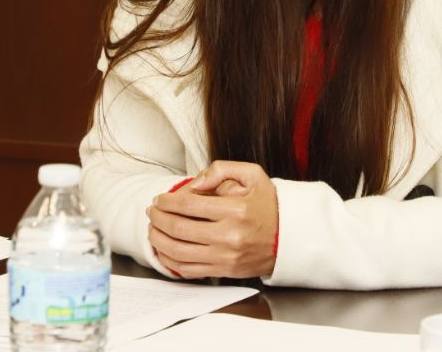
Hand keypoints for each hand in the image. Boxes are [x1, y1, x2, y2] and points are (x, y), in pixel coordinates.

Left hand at [147, 160, 277, 278]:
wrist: (289, 237)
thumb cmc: (268, 204)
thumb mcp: (252, 175)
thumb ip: (221, 170)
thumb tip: (193, 184)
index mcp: (236, 210)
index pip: (189, 205)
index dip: (167, 201)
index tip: (159, 199)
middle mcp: (229, 236)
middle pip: (179, 228)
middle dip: (158, 218)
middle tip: (152, 211)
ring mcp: (225, 257)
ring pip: (178, 252)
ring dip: (158, 239)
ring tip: (153, 228)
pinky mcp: (224, 271)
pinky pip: (188, 270)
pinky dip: (169, 260)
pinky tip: (163, 248)